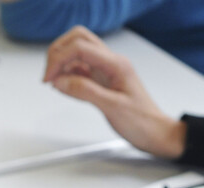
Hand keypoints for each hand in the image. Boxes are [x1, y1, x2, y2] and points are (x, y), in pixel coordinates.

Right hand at [43, 26, 185, 158]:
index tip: (49, 78)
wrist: (155, 133)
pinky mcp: (101, 80)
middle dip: (58, 52)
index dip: (59, 59)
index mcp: (116, 64)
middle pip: (78, 39)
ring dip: (62, 62)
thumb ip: (85, 91)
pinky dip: (67, 73)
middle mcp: (110, 62)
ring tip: (54, 81)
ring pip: (77, 51)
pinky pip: (80, 68)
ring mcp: (106, 70)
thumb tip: (61, 81)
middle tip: (48, 74)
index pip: (80, 47)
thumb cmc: (142, 122)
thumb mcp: (112, 107)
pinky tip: (64, 85)